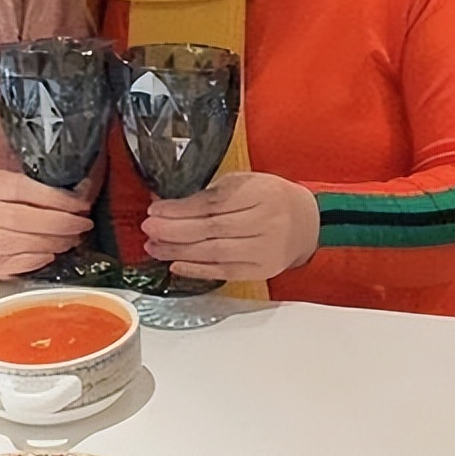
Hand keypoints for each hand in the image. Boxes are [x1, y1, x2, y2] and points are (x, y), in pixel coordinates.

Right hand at [0, 169, 96, 279]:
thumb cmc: (2, 212)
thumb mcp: (14, 190)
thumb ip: (44, 187)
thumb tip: (85, 188)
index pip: (25, 188)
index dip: (57, 198)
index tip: (81, 204)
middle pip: (27, 218)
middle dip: (63, 222)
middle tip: (83, 224)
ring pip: (28, 242)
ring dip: (58, 241)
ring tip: (73, 238)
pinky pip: (25, 262)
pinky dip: (44, 258)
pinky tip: (55, 253)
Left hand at [141, 172, 319, 281]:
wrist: (306, 223)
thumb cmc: (270, 198)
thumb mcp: (245, 183)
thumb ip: (211, 193)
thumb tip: (167, 205)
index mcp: (260, 193)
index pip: (213, 203)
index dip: (180, 208)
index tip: (155, 209)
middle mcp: (265, 223)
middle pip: (212, 229)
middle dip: (174, 230)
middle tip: (148, 229)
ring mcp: (264, 250)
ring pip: (215, 253)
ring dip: (179, 251)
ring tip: (153, 247)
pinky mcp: (261, 270)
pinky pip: (224, 272)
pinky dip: (197, 270)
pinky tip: (175, 265)